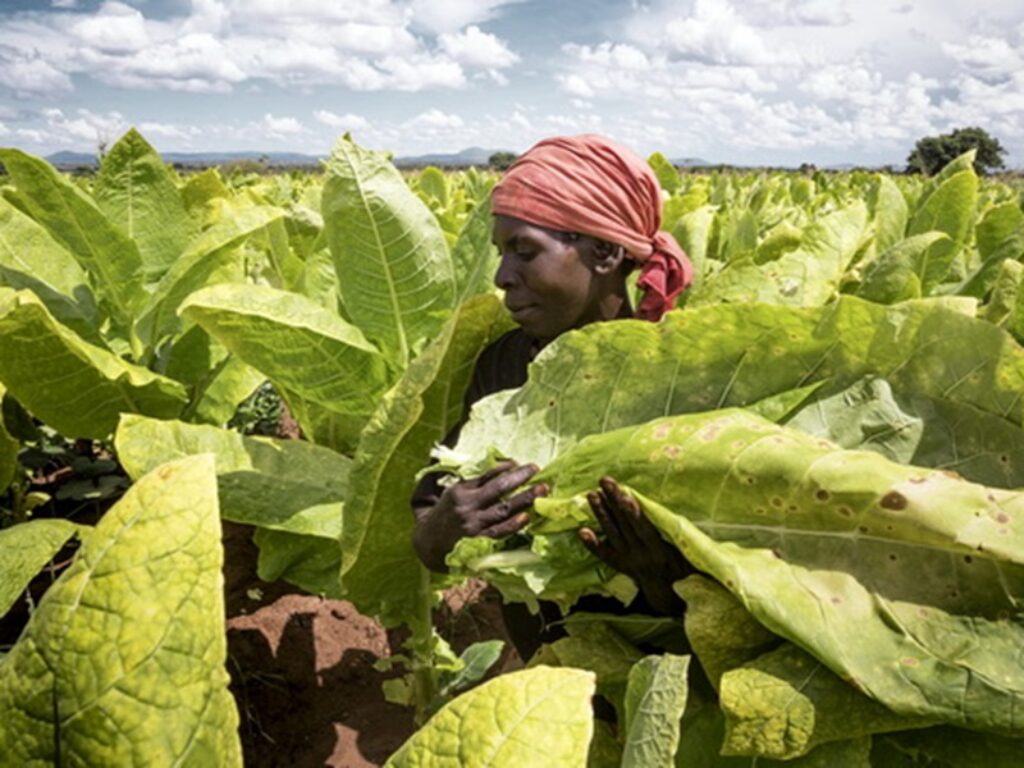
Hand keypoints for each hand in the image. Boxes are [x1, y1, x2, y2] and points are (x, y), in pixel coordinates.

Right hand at [413, 461, 548, 572]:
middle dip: (520, 477)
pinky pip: (499, 531)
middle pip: (498, 488)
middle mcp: (466, 506)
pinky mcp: (478, 542)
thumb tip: (482, 462)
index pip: (486, 475)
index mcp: (458, 491)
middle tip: (536, 468)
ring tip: (542, 490)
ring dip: (525, 498)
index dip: (504, 467)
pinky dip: (514, 524)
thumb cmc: (437, 516)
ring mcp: (473, 524)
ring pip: (504, 509)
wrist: (427, 545)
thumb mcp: (444, 492)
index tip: (518, 462)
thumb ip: (459, 479)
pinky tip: (527, 517)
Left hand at [578, 476, 691, 614]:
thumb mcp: (691, 555)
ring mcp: (629, 561)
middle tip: (604, 482)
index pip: (644, 530)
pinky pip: (605, 555)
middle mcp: (641, 557)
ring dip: (601, 514)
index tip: (625, 495)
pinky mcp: (622, 565)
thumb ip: (683, 538)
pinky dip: (592, 544)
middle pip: (625, 526)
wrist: (673, 597)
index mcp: (660, 553)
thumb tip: (686, 515)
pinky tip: (582, 531)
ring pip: (613, 535)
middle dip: (614, 502)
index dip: (633, 513)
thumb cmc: (687, 570)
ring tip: (591, 495)